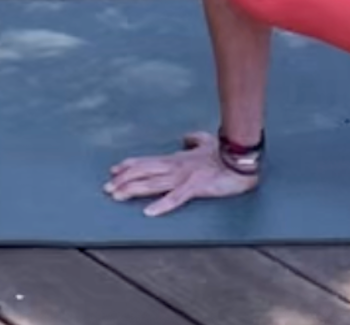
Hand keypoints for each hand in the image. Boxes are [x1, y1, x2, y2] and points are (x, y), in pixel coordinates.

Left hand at [103, 130, 259, 215]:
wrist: (243, 158)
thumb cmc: (225, 151)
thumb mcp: (206, 142)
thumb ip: (193, 140)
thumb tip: (185, 137)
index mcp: (177, 158)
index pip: (148, 161)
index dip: (130, 165)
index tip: (114, 170)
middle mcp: (176, 166)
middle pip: (144, 172)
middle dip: (123, 180)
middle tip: (106, 188)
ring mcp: (185, 177)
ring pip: (153, 183)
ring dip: (133, 190)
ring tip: (117, 196)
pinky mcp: (196, 187)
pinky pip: (176, 198)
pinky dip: (162, 204)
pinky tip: (148, 212)